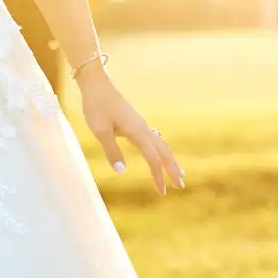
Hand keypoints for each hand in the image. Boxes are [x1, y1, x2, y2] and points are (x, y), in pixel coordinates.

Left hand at [77, 67, 182, 194]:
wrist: (96, 83)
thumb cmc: (96, 106)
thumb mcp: (100, 130)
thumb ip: (112, 151)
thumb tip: (123, 172)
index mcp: (137, 132)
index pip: (153, 158)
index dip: (158, 176)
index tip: (162, 193)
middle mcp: (143, 128)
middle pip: (163, 151)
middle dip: (172, 169)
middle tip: (181, 186)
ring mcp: (140, 124)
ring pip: (160, 144)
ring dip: (169, 160)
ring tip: (178, 173)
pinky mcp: (135, 122)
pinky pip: (153, 139)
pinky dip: (161, 150)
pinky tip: (159, 154)